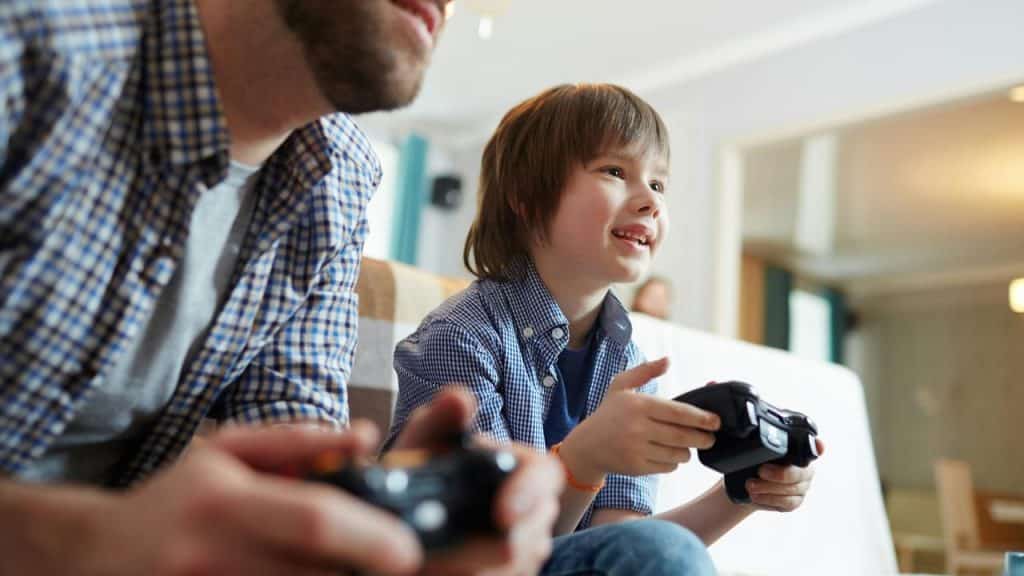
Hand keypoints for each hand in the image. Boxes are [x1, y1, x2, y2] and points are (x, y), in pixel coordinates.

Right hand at [93, 423, 422, 575]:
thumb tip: (366, 437)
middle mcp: (212, 556)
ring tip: (361, 574)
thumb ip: (297, 441)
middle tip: (403, 568)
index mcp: (223, 502)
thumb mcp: (225, 452)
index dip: (367, 537)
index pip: (310, 520)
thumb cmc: (174, 500)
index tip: (409, 549)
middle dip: (365, 575)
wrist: (92, 557)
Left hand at [392, 388, 562, 575]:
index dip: (528, 494)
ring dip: (468, 568)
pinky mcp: (513, 574)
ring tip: (427, 562)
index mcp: (523, 468)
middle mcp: (535, 510)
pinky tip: (437, 572)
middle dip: (484, 547)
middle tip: (435, 553)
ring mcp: (528, 549)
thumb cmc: (423, 469)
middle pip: (528, 535)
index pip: (545, 475)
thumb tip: (460, 398)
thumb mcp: (424, 441)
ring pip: (513, 569)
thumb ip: (440, 418)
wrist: (403, 514)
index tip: (502, 516)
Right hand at [558, 357, 720, 483]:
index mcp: (638, 405)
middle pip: (682, 436)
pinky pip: (667, 467)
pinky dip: (673, 462)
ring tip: (687, 445)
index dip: (701, 418)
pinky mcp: (637, 467)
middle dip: (702, 438)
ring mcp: (637, 449)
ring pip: (677, 453)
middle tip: (710, 438)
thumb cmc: (609, 413)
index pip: (678, 413)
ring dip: (687, 451)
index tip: (716, 421)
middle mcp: (637, 428)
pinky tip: (669, 454)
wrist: (587, 446)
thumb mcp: (621, 386)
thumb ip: (645, 371)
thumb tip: (668, 360)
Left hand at [746, 438, 825, 511]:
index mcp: (798, 452)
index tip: (818, 446)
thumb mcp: (757, 452)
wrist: (748, 483)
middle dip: (779, 474)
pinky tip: (757, 496)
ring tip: (751, 485)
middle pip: (799, 473)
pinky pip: (788, 502)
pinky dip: (770, 499)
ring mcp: (802, 487)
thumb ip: (765, 446)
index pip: (812, 448)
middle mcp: (805, 469)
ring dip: (769, 488)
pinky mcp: (795, 501)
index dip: (817, 447)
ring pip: (792, 489)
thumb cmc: (755, 464)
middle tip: (760, 471)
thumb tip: (761, 438)